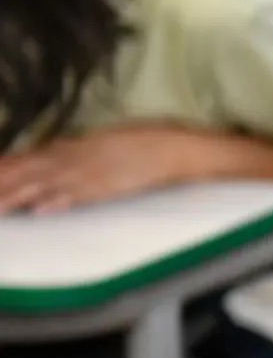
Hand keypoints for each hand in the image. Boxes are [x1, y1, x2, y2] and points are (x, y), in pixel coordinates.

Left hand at [0, 128, 182, 214]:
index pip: (21, 159)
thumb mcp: (97, 147)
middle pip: (22, 172)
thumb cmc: (139, 145)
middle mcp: (69, 159)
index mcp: (66, 149)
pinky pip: (77, 196)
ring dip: (14, 196)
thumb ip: (72, 154)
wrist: (171, 146)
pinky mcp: (105, 186)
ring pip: (41, 185)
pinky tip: (40, 211)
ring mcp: (86, 173)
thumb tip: (51, 162)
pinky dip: (58, 202)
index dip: (0, 168)